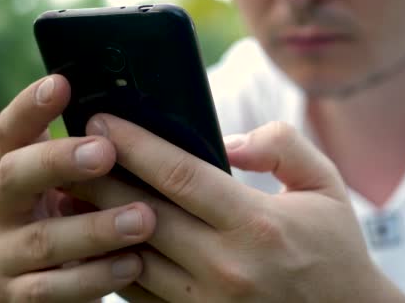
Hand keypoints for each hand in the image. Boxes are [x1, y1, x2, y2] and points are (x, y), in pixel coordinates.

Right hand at [0, 75, 156, 301]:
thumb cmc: (104, 221)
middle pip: (16, 174)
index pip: (15, 131)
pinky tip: (133, 264)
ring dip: (95, 226)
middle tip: (105, 152)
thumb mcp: (104, 187)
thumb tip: (178, 127)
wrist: (80, 283)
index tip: (62, 83)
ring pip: (45, 237)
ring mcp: (7, 253)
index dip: (31, 106)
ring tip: (144, 218)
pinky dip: (95, 276)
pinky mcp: (23, 295)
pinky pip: (55, 289)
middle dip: (60, 160)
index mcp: (27, 170)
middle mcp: (7, 207)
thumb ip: (119, 160)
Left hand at [69, 115, 404, 302]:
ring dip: (96, 220)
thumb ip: (283, 146)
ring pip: (130, 256)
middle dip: (99, 176)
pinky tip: (100, 235)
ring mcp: (206, 302)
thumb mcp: (326, 185)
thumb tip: (230, 141)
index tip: (102, 119)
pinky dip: (113, 261)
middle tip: (69, 147)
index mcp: (258, 223)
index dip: (135, 144)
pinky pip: (138, 292)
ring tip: (73, 189)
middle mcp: (226, 266)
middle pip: (141, 213)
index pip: (180, 175)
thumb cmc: (335, 248)